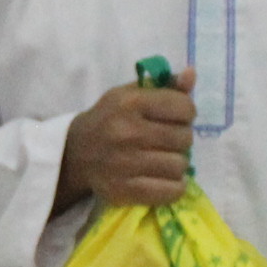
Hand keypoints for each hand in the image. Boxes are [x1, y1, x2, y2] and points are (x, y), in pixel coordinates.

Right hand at [55, 69, 197, 209]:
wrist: (74, 152)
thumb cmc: (110, 118)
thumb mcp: (131, 94)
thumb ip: (165, 85)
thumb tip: (191, 74)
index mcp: (130, 103)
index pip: (184, 108)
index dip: (186, 112)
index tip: (176, 117)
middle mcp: (126, 132)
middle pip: (184, 138)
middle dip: (181, 139)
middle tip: (168, 140)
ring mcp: (124, 164)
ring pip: (179, 166)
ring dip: (177, 164)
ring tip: (164, 159)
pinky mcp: (123, 190)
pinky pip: (171, 192)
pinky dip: (174, 187)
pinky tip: (164, 178)